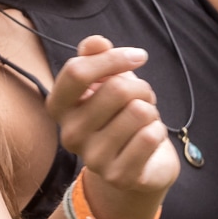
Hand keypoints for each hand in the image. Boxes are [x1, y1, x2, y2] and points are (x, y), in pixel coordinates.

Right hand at [46, 35, 180, 218]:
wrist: (135, 166)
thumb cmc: (119, 116)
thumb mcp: (106, 81)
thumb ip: (97, 58)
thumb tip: (96, 42)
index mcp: (59, 107)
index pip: (77, 72)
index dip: (113, 58)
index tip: (139, 56)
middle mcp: (69, 134)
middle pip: (116, 89)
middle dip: (141, 87)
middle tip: (143, 99)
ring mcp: (93, 158)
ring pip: (139, 111)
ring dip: (151, 111)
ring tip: (143, 121)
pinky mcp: (118, 176)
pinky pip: (151, 136)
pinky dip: (158, 131)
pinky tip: (149, 139)